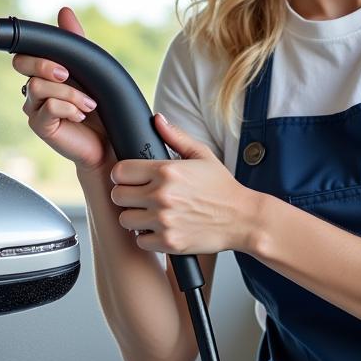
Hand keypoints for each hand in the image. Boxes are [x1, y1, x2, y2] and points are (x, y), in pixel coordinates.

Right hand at [11, 6, 111, 172]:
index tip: (62, 60)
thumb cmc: (100, 107)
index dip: (37, 50)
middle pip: (21, 63)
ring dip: (69, 93)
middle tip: (69, 75)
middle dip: (46, 64)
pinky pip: (48, 107)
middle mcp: (35, 88)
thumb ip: (75, 42)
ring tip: (89, 104)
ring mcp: (35, 107)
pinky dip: (69, 107)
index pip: (25, 51)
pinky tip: (81, 115)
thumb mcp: (90, 69)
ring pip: (36, 85)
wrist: (109, 141)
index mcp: (44, 72)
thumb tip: (64, 11)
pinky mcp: (40, 126)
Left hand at [110, 113, 255, 253]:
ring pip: (125, 219)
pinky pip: (140, 241)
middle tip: (140, 197)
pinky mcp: (168, 242)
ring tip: (150, 214)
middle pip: (117, 196)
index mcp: (166, 170)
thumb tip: (157, 119)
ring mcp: (164, 220)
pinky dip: (147, 237)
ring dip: (135, 217)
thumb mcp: (202, 155)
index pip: (119, 171)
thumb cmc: (222, 187)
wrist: (243, 219)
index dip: (122, 175)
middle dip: (126, 195)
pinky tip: (161, 229)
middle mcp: (162, 195)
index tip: (131, 179)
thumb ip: (176, 136)